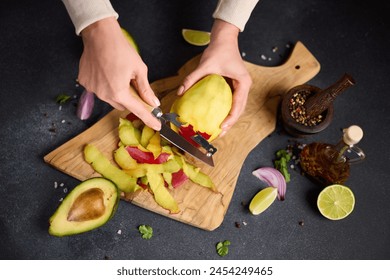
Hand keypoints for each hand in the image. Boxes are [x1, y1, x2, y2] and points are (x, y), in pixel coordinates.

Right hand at [78, 17, 160, 129]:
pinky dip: (105, 85)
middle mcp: (103, 94)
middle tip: (135, 86)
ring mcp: (92, 89)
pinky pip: (99, 90)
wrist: (99, 34)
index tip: (156, 126)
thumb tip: (153, 102)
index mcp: (119, 92)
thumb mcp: (139, 69)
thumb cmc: (120, 49)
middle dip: (131, 100)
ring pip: (110, 98)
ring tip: (119, 74)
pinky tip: (107, 72)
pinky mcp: (85, 82)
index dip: (148, 118)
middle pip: (122, 105)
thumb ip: (146, 89)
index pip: (137, 110)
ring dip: (117, 92)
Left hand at [178, 19, 251, 136]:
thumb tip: (180, 92)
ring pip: (236, 108)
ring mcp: (240, 87)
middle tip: (219, 135)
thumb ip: (192, 78)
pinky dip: (225, 111)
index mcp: (243, 83)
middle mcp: (244, 86)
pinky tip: (216, 118)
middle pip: (239, 110)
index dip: (231, 118)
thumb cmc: (219, 50)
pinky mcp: (234, 87)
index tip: (222, 127)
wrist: (224, 39)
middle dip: (230, 123)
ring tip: (218, 131)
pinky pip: (231, 102)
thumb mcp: (205, 65)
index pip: (238, 105)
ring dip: (228, 119)